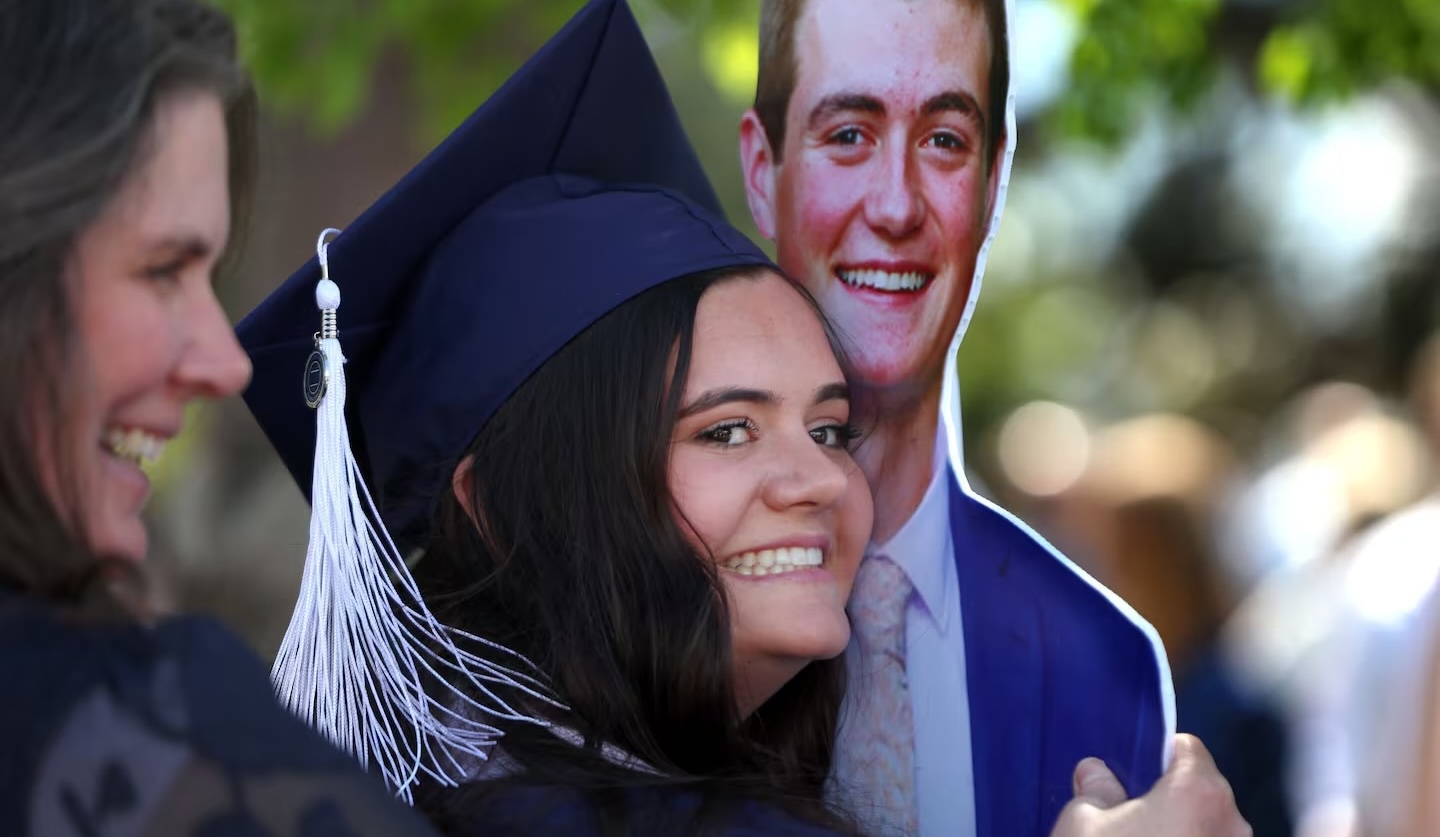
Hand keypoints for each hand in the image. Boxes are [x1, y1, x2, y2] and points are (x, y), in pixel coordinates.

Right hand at [1050, 734, 1251, 836]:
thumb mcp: (1082, 824)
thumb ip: (1095, 791)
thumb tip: (1096, 775)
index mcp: (1197, 792)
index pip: (1187, 749)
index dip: (1158, 756)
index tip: (1135, 773)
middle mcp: (1231, 826)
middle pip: (1202, 793)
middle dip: (1170, 802)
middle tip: (1129, 821)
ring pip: (1208, 832)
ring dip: (1182, 836)